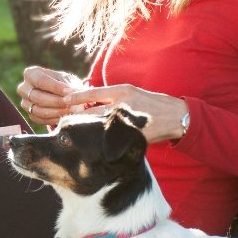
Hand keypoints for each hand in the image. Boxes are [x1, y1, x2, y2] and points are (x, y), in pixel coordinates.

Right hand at [17, 66, 85, 125]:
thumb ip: (68, 85)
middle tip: (71, 103)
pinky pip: (40, 120)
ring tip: (70, 110)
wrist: (61, 95)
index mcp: (30, 73)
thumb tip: (72, 93)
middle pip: (37, 97)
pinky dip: (54, 119)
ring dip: (56, 112)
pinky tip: (65, 117)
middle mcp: (23, 88)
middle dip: (56, 101)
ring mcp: (25, 103)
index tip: (70, 91)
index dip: (55, 87)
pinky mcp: (30, 115)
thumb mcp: (66, 79)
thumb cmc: (63, 83)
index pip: (40, 80)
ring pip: (38, 110)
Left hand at [63, 84, 188, 143]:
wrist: (174, 116)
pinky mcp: (131, 136)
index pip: (92, 93)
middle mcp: (122, 105)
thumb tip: (87, 102)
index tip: (63, 101)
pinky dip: (99, 143)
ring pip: (98, 128)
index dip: (76, 97)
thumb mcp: (131, 93)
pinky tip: (92, 146)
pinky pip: (109, 140)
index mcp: (122, 91)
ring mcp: (126, 121)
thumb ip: (111, 97)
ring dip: (85, 132)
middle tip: (62, 123)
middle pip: (91, 114)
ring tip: (72, 136)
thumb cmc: (150, 104)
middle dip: (76, 119)